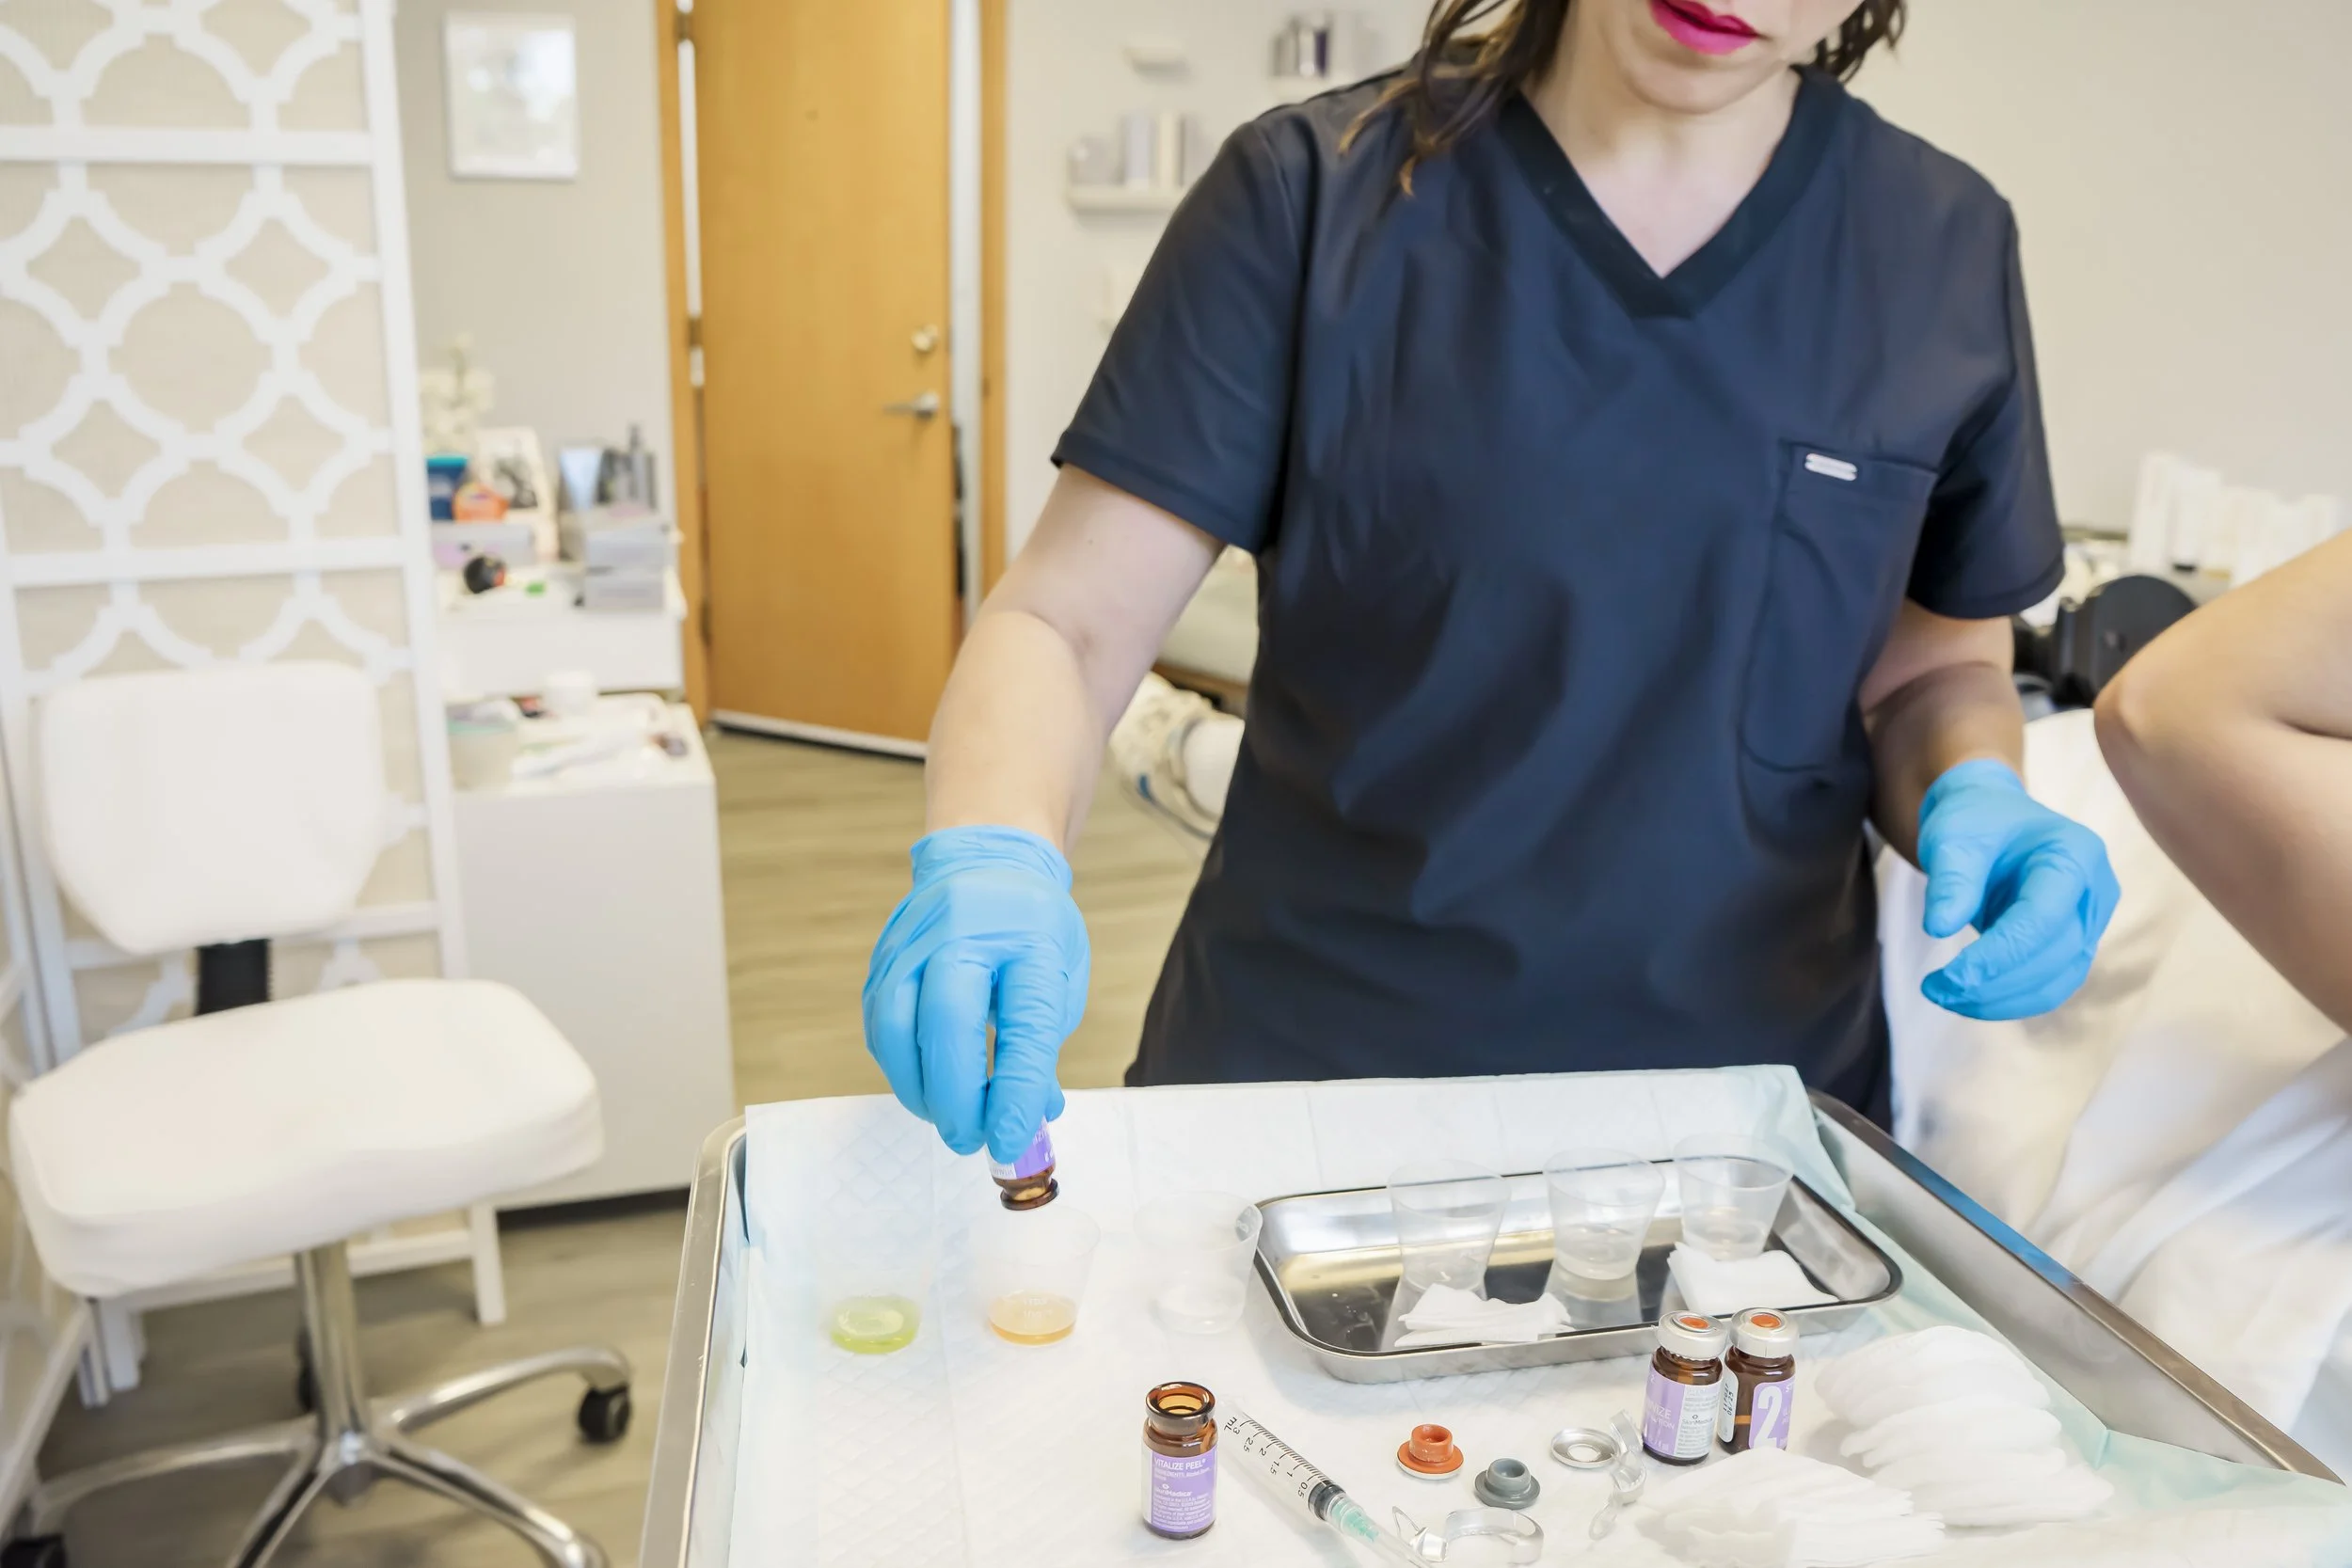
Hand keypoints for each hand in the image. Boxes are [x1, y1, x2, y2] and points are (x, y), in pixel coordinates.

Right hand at [862, 826, 1089, 1161]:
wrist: (985, 862)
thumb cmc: (1031, 927)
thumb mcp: (1061, 976)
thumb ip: (1043, 1045)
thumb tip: (1032, 1116)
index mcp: (1027, 935)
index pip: (1023, 1021)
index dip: (1014, 1088)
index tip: (1009, 1137)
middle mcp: (964, 931)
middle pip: (947, 1020)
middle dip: (955, 1097)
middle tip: (970, 1139)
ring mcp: (914, 941)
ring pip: (897, 1026)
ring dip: (919, 1090)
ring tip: (948, 1119)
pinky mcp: (883, 958)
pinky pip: (881, 1026)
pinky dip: (900, 1068)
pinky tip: (924, 1087)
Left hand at [1916, 759, 2119, 1020]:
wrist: (1991, 818)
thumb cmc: (1975, 823)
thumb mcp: (1953, 837)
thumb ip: (1951, 879)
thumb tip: (1939, 927)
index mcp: (2075, 854)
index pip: (2042, 918)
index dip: (1998, 955)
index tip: (1949, 977)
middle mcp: (2095, 891)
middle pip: (2055, 955)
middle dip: (1994, 983)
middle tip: (1934, 989)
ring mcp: (2091, 923)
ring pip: (2057, 981)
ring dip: (1999, 1000)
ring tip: (1943, 994)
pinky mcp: (2076, 947)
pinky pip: (2050, 986)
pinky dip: (2008, 1000)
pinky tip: (1967, 998)